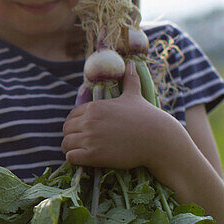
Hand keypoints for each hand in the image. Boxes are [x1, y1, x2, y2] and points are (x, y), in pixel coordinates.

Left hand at [61, 61, 178, 168]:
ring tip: (81, 152)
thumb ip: (129, 80)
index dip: (75, 124)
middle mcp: (89, 121)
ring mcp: (90, 138)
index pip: (71, 116)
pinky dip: (74, 159)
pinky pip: (71, 157)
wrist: (157, 139)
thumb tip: (131, 63)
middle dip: (71, 136)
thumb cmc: (146, 116)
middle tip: (81, 143)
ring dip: (71, 148)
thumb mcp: (134, 95)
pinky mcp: (93, 155)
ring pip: (66, 144)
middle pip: (66, 129)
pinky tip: (83, 160)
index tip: (83, 130)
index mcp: (94, 107)